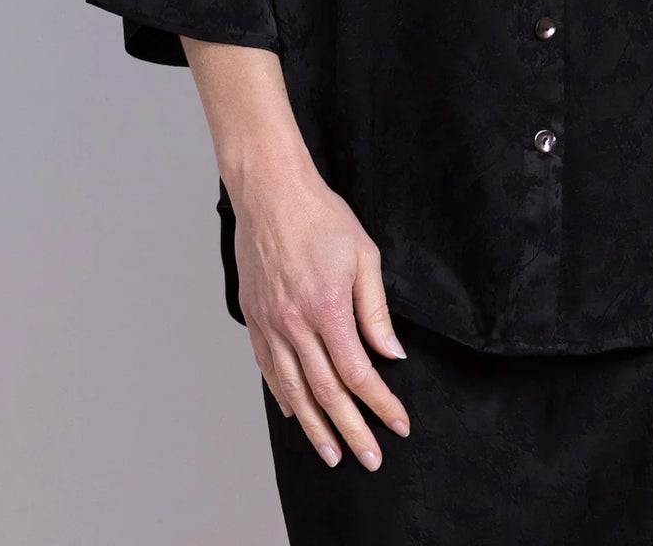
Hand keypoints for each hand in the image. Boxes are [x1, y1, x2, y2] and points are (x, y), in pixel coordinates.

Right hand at [231, 168, 411, 471]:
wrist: (270, 192)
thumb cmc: (321, 217)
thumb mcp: (364, 255)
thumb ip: (376, 310)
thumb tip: (391, 353)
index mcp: (327, 309)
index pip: (358, 372)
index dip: (380, 403)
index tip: (398, 425)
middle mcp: (295, 324)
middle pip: (326, 392)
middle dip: (352, 430)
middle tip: (370, 460)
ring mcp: (270, 324)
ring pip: (294, 389)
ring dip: (315, 426)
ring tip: (332, 453)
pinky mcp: (254, 318)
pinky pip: (269, 368)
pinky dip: (284, 395)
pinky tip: (295, 413)